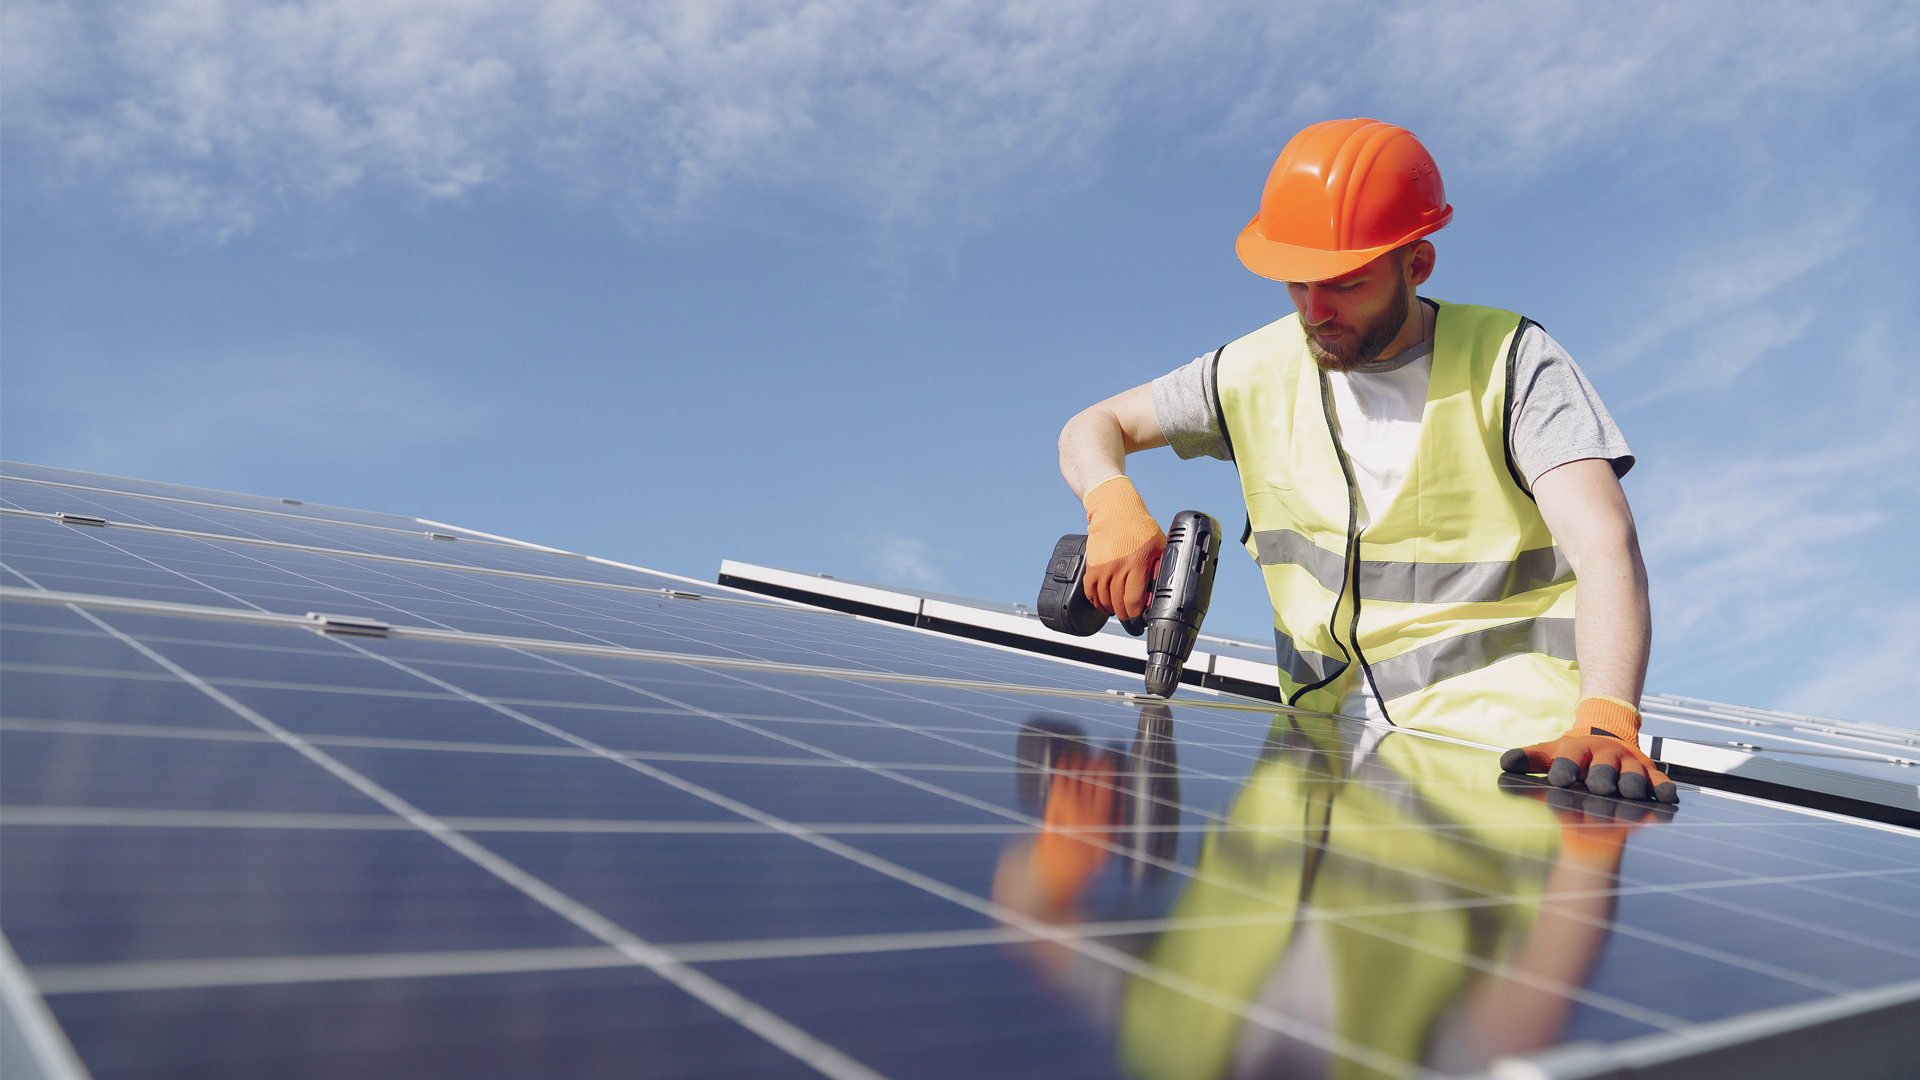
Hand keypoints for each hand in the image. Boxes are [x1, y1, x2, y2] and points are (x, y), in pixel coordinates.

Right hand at [1082, 477, 1164, 620]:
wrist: (1115, 511)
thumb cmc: (1139, 527)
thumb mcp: (1160, 545)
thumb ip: (1164, 565)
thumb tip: (1170, 583)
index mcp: (1138, 562)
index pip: (1134, 600)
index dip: (1136, 615)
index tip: (1139, 620)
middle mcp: (1118, 567)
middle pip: (1118, 604)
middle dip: (1125, 616)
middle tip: (1131, 619)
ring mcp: (1102, 567)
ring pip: (1104, 600)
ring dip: (1111, 610)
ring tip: (1118, 611)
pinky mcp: (1091, 566)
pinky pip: (1090, 592)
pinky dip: (1096, 602)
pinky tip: (1103, 604)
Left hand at [1500, 731, 1676, 801]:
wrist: (1608, 732)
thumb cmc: (1575, 752)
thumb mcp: (1551, 753)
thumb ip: (1529, 759)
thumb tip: (1504, 764)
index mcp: (1580, 748)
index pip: (1571, 757)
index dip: (1566, 768)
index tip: (1560, 781)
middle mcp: (1607, 755)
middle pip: (1606, 769)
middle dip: (1602, 778)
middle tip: (1598, 788)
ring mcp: (1631, 764)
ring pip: (1634, 775)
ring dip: (1631, 785)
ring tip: (1628, 793)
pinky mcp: (1651, 773)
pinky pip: (1660, 782)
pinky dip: (1663, 789)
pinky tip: (1664, 798)